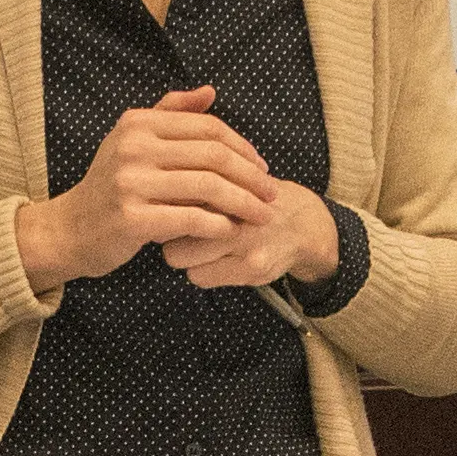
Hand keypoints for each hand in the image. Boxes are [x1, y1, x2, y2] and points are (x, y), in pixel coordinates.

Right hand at [15, 86, 276, 291]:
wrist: (71, 228)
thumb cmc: (110, 183)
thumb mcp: (133, 139)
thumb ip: (170, 112)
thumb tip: (211, 91)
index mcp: (138, 123)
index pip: (208, 127)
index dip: (243, 146)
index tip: (263, 166)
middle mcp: (133, 146)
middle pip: (213, 156)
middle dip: (251, 175)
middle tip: (273, 193)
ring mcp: (131, 182)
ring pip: (208, 187)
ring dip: (244, 203)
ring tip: (263, 215)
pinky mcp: (132, 218)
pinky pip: (191, 219)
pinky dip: (219, 225)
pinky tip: (233, 231)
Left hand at [160, 177, 338, 289]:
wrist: (304, 224)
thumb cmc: (255, 197)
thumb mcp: (229, 176)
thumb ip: (194, 181)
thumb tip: (152, 194)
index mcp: (226, 179)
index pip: (173, 193)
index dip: (161, 201)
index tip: (161, 206)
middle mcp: (235, 207)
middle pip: (171, 227)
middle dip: (166, 230)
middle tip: (176, 229)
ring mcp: (244, 240)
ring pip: (182, 257)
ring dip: (182, 255)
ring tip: (196, 246)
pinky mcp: (251, 268)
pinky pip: (201, 278)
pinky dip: (200, 271)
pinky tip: (213, 261)